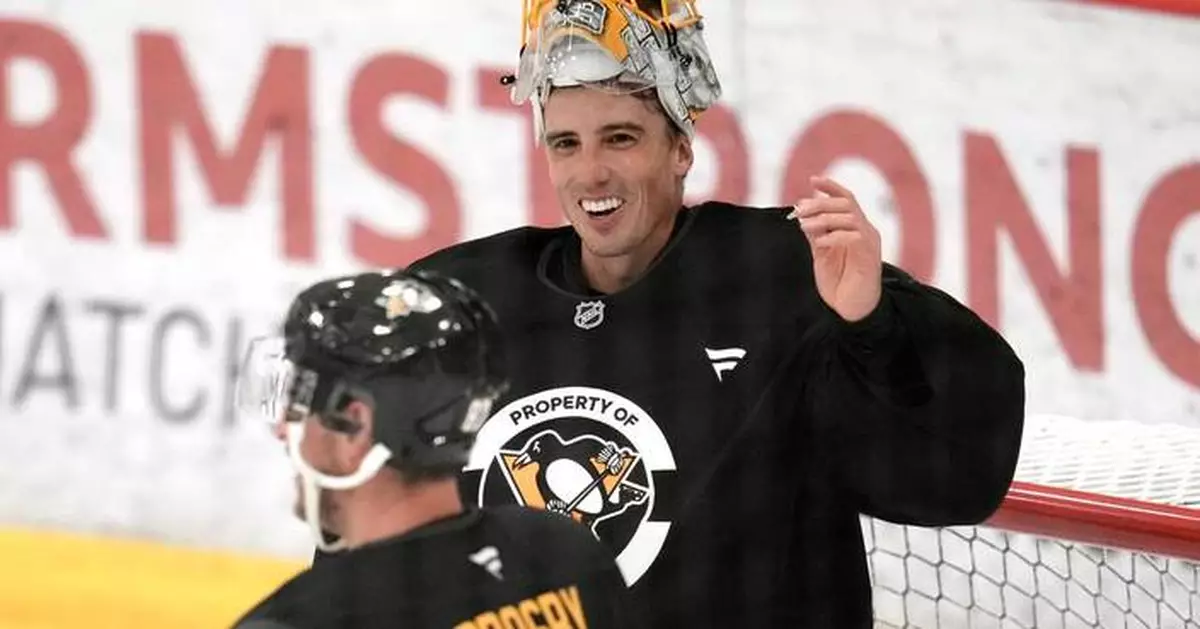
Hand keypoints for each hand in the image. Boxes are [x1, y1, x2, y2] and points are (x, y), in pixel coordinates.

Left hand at [790, 176, 882, 321]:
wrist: (851, 310)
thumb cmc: (839, 283)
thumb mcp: (821, 254)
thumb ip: (815, 233)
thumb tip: (802, 211)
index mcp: (854, 228)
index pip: (847, 198)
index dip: (831, 187)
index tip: (812, 180)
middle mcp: (865, 231)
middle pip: (846, 203)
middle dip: (821, 203)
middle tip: (800, 210)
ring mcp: (869, 242)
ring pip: (850, 216)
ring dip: (824, 218)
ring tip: (804, 226)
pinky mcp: (870, 257)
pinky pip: (854, 237)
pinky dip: (834, 235)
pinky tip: (820, 242)